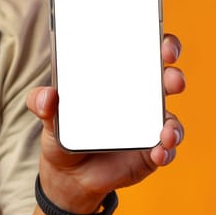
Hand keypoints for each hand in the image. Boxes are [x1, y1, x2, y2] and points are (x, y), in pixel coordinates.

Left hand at [26, 33, 184, 213]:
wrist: (70, 174)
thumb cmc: (65, 132)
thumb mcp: (49, 116)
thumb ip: (42, 103)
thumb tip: (46, 96)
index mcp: (117, 79)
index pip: (142, 52)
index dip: (156, 42)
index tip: (159, 40)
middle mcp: (139, 98)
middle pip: (165, 78)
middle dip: (173, 73)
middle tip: (170, 76)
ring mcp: (148, 125)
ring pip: (170, 116)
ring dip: (173, 121)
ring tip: (165, 130)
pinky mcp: (150, 151)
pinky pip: (165, 149)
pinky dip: (165, 150)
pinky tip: (158, 152)